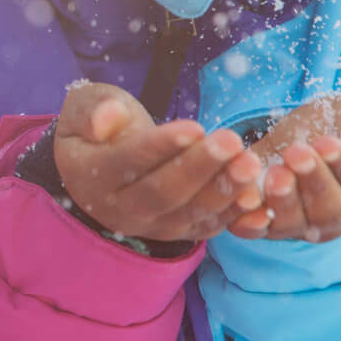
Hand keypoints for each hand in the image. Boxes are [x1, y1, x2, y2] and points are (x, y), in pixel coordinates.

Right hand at [54, 83, 263, 243]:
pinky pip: (210, 226)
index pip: (127, 162)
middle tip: (232, 141)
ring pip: (190, 213)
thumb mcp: (83, 110)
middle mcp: (121, 210)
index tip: (194, 127)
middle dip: (200, 167)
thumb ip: (91, 111)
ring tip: (250, 163)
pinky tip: (257, 195)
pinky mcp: (181, 231)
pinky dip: (235, 213)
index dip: (161, 147)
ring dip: (224, 189)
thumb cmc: (99, 130)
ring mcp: (153, 225)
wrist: (102, 169)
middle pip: (163, 192)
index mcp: (92, 177)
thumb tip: (106, 119)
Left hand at [227, 96, 340, 243]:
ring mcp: (304, 225)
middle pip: (330, 209)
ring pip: (296, 222)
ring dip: (283, 200)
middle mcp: (339, 216)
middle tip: (295, 153)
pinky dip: (252, 222)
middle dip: (313, 181)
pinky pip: (261, 230)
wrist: (300, 135)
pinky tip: (243, 202)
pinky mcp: (271, 226)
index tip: (325, 143)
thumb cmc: (339, 126)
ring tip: (274, 173)